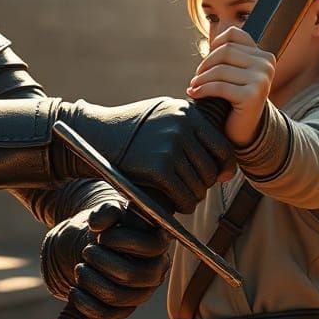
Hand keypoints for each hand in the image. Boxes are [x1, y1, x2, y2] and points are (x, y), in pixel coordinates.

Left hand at [40, 200, 171, 318]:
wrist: (97, 245)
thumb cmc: (109, 227)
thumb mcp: (108, 212)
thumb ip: (106, 211)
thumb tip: (97, 224)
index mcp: (158, 243)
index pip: (151, 246)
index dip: (124, 241)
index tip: (101, 236)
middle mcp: (154, 271)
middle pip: (133, 275)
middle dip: (103, 263)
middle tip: (87, 251)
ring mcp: (141, 293)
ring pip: (118, 297)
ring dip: (92, 282)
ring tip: (80, 268)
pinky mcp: (124, 309)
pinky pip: (108, 315)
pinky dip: (86, 305)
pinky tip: (74, 290)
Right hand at [55, 97, 235, 212]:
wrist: (94, 135)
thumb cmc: (129, 129)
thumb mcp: (161, 113)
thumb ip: (189, 127)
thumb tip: (222, 160)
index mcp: (187, 112)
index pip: (222, 145)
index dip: (225, 166)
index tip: (221, 177)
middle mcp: (182, 126)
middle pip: (211, 168)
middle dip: (205, 184)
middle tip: (194, 190)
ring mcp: (170, 146)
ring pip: (199, 184)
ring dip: (194, 197)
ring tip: (185, 199)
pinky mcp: (158, 167)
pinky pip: (184, 195)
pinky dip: (184, 205)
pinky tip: (178, 206)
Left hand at [186, 26, 274, 145]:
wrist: (244, 130)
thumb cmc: (234, 99)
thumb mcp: (234, 73)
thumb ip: (229, 55)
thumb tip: (210, 41)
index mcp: (264, 56)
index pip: (234, 35)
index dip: (215, 44)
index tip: (207, 61)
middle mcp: (266, 65)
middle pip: (225, 51)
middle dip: (205, 64)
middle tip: (197, 78)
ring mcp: (262, 80)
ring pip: (220, 69)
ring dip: (201, 79)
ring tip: (194, 86)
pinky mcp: (253, 96)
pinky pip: (219, 86)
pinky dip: (202, 90)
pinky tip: (194, 94)